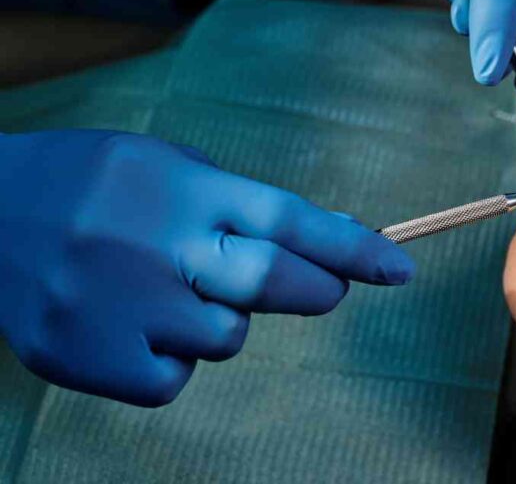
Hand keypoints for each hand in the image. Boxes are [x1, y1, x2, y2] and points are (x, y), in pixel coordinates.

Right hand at [0, 130, 413, 406]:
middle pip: (271, 282)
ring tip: (168, 290)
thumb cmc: (95, 185)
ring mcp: (117, 304)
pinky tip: (132, 324)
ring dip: (222, 321)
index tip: (398, 269)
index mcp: (180, 189)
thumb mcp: (166, 165)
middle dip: (318, 289)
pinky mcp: (86, 357)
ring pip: (226, 339)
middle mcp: (152, 244)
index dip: (351, 248)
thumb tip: (327, 247)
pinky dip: (170, 359)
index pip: (287, 219)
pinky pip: (173, 380)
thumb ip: (236, 204)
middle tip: (324, 287)